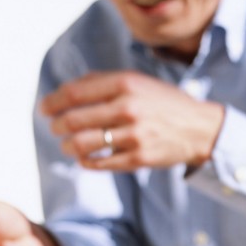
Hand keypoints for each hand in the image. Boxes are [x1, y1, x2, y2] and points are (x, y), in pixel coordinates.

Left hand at [42, 71, 224, 170]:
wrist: (200, 128)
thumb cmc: (164, 103)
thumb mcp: (138, 82)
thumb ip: (103, 82)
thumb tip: (65, 92)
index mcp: (125, 84)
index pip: (74, 93)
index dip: (53, 103)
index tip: (45, 110)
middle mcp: (129, 108)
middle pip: (74, 120)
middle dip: (58, 126)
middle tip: (56, 129)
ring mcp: (135, 135)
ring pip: (84, 144)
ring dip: (68, 146)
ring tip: (68, 146)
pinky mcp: (140, 158)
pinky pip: (101, 163)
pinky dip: (87, 162)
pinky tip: (86, 159)